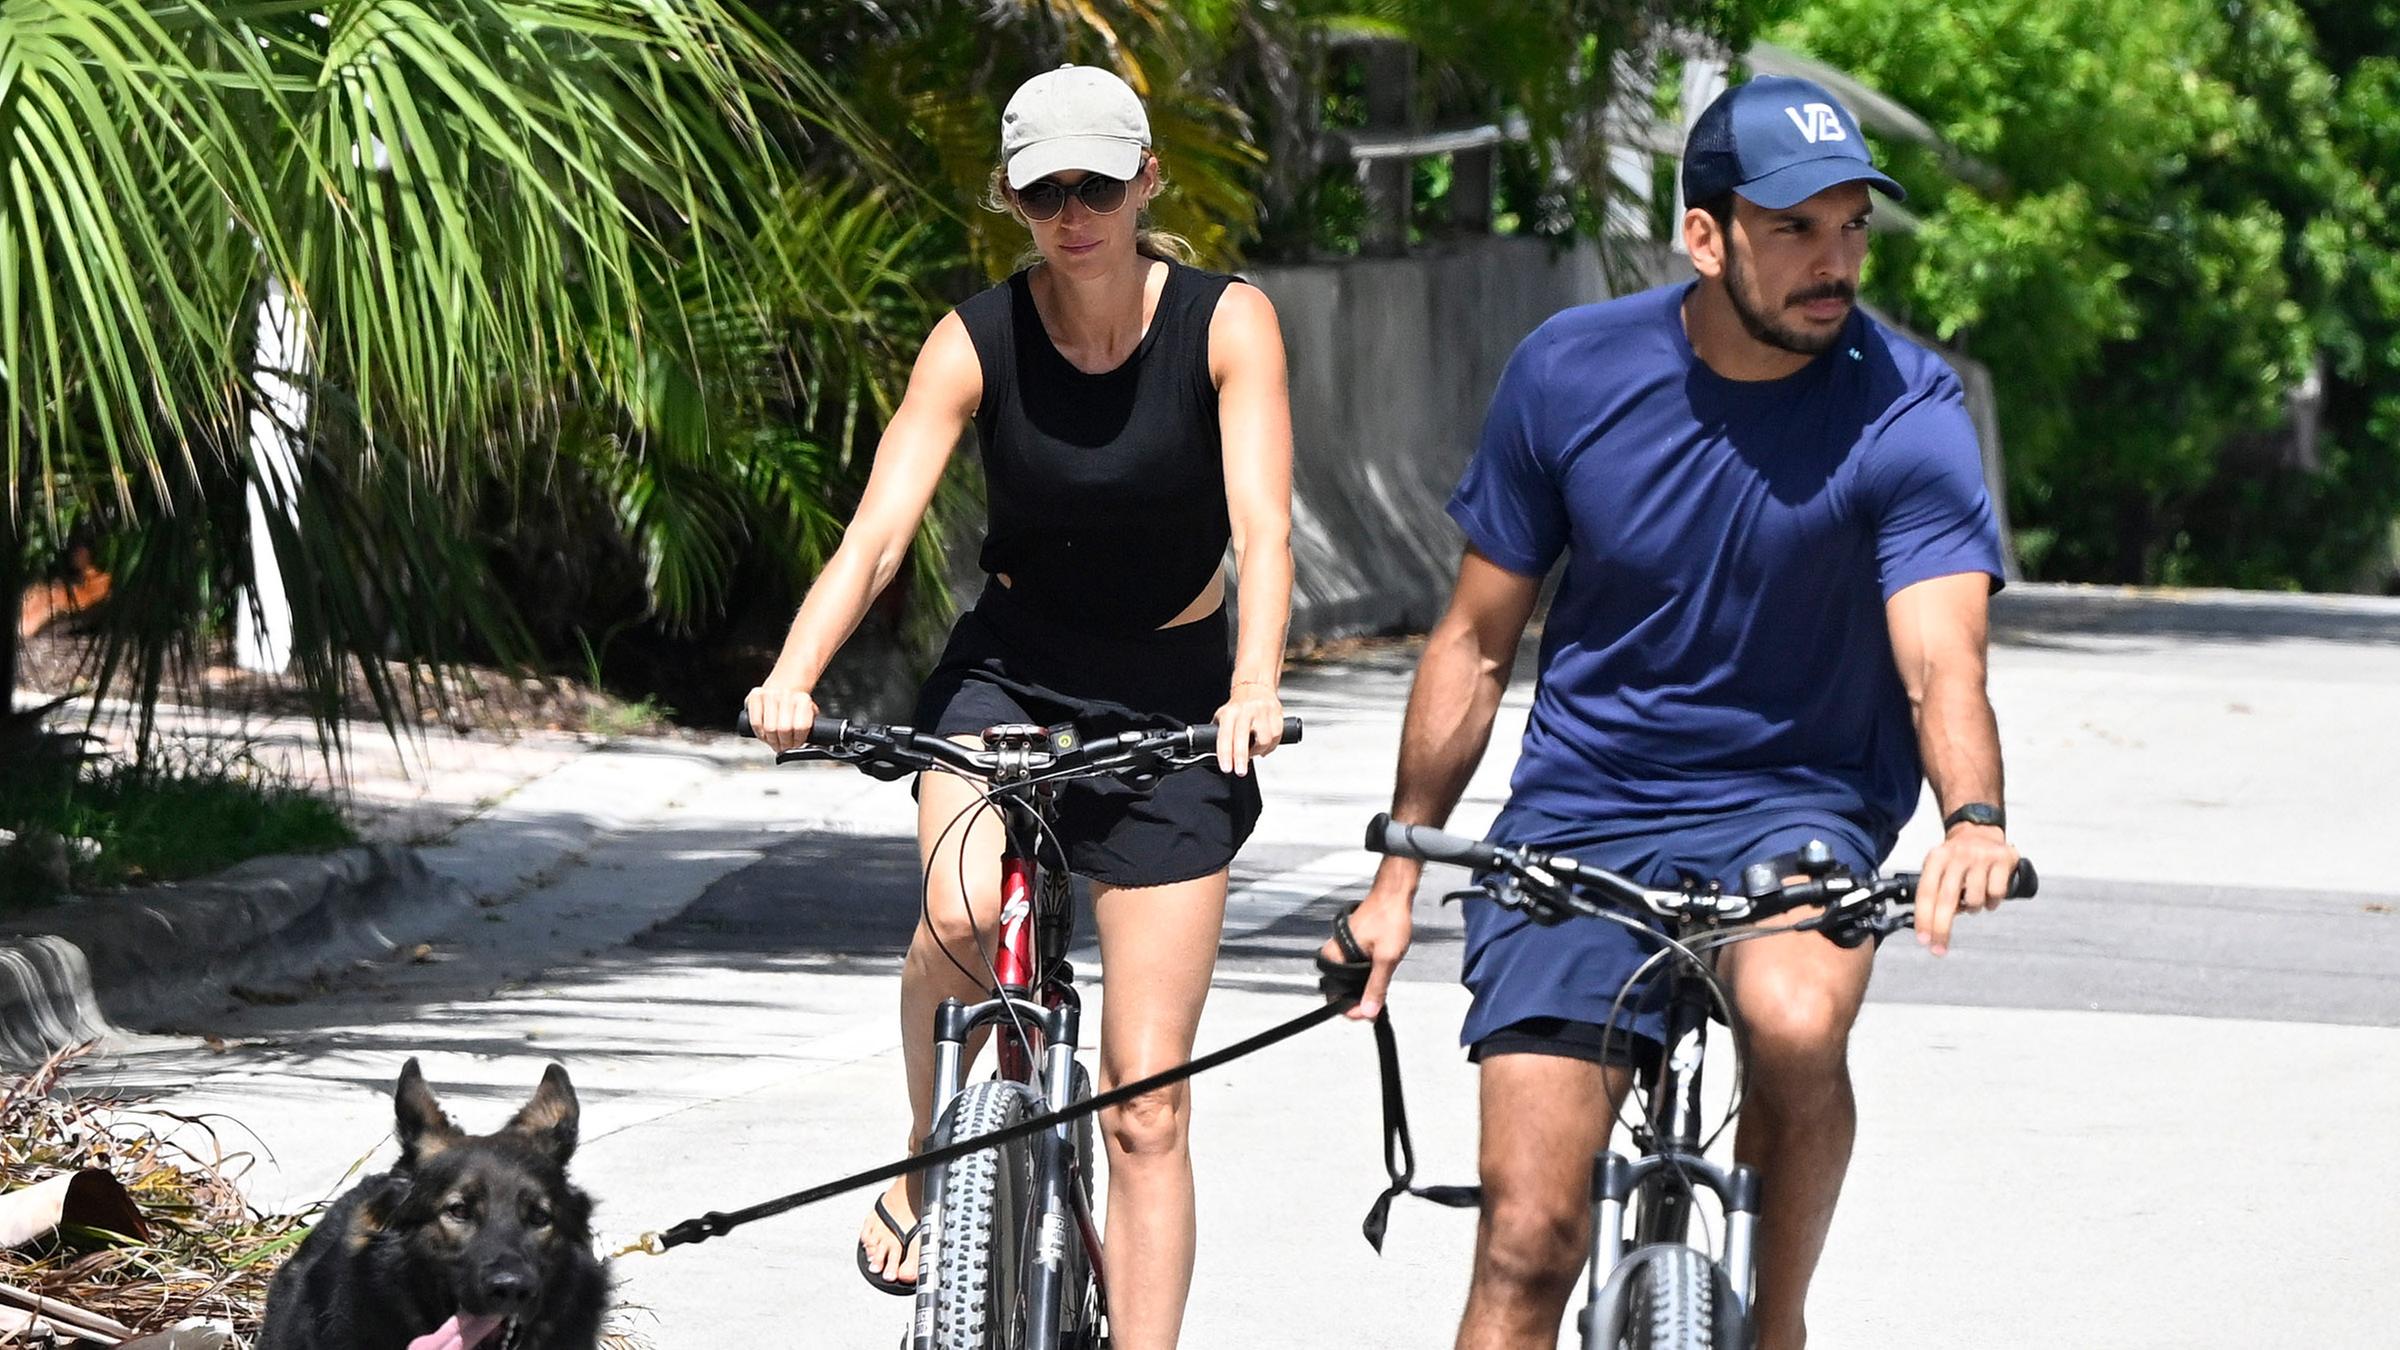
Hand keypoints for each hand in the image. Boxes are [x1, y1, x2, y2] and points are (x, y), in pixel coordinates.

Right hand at [744, 680, 818, 754]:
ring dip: (772, 741)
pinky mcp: (755, 696)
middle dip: (784, 744)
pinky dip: (760, 734)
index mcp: (803, 699)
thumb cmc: (795, 704)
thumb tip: (813, 741)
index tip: (796, 745)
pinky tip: (765, 735)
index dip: (798, 740)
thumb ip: (812, 726)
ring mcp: (770, 694)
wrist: (783, 685)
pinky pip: (756, 723)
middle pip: (784, 729)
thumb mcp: (809, 712)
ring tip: (775, 742)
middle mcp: (786, 694)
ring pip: (769, 729)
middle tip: (784, 747)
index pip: (801, 727)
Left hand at [1211, 680, 1284, 776]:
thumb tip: (1210, 754)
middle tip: (1240, 771)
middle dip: (1241, 758)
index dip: (1225, 754)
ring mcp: (1263, 712)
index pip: (1225, 736)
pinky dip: (1271, 746)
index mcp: (1230, 712)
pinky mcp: (1277, 714)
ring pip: (1264, 740)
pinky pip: (1277, 737)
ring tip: (1254, 752)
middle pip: (1243, 738)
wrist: (1256, 687)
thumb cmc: (1238, 706)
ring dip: (1259, 751)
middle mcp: (1246, 711)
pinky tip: (1265, 745)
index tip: (1226, 768)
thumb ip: (1218, 734)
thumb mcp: (1223, 715)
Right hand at [1319, 869, 1416, 1019]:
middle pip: (1340, 990)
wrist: (1394, 894)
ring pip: (1349, 982)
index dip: (1350, 1009)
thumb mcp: (1386, 958)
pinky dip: (1366, 977)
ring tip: (1381, 985)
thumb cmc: (1389, 918)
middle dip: (1358, 1000)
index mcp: (1334, 957)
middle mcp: (1334, 954)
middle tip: (1378, 1004)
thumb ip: (1377, 987)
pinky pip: (1355, 970)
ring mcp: (1342, 951)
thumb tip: (1369, 1011)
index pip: (1334, 996)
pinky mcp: (1352, 948)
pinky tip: (1380, 973)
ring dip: (1364, 988)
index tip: (1368, 1014)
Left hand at [1915, 824, 2018, 956]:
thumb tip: (1933, 925)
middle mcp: (1956, 855)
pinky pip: (1996, 893)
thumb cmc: (1957, 857)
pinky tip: (1990, 895)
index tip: (1924, 940)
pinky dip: (1993, 901)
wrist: (1980, 829)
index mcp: (1936, 858)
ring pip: (1975, 899)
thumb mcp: (1940, 866)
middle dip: (1942, 928)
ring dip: (1974, 909)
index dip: (1924, 918)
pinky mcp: (2002, 859)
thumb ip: (1935, 891)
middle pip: (1946, 899)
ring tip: (1974, 900)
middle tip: (1939, 948)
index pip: (1926, 892)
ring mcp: (1980, 856)